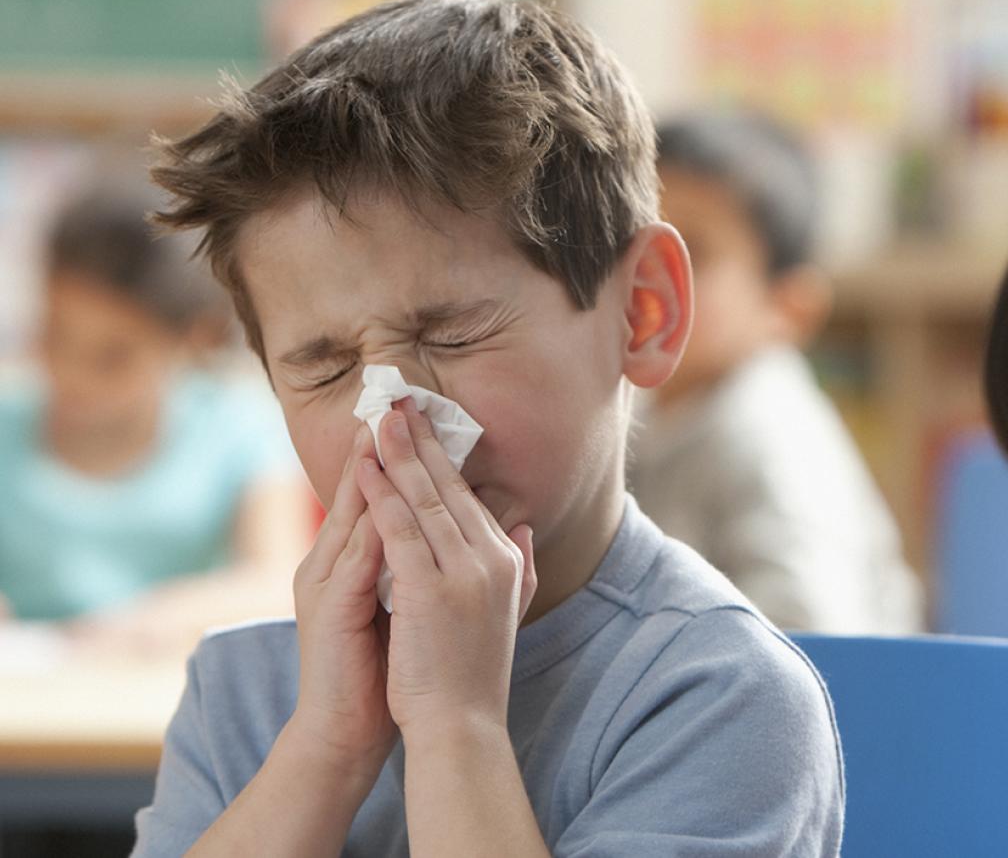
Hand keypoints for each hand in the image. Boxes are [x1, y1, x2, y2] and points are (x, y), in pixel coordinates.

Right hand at [289, 423, 397, 780]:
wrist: (350, 729)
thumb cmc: (383, 669)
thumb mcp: (407, 604)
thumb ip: (420, 563)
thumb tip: (454, 530)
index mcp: (353, 560)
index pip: (376, 495)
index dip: (396, 455)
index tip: (417, 414)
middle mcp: (332, 562)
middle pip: (358, 491)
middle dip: (381, 446)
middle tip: (400, 399)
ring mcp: (326, 583)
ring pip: (353, 514)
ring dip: (371, 471)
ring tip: (391, 429)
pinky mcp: (329, 608)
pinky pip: (355, 558)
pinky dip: (373, 526)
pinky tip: (392, 498)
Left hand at [356, 397, 536, 737]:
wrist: (462, 727)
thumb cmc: (473, 673)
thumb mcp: (507, 611)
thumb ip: (517, 566)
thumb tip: (521, 526)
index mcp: (503, 560)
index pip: (467, 496)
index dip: (441, 458)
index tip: (422, 424)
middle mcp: (490, 557)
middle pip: (449, 486)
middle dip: (421, 440)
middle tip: (399, 400)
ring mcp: (463, 571)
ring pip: (426, 498)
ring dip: (399, 454)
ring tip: (380, 418)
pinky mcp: (431, 588)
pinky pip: (402, 528)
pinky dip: (383, 494)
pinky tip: (367, 468)